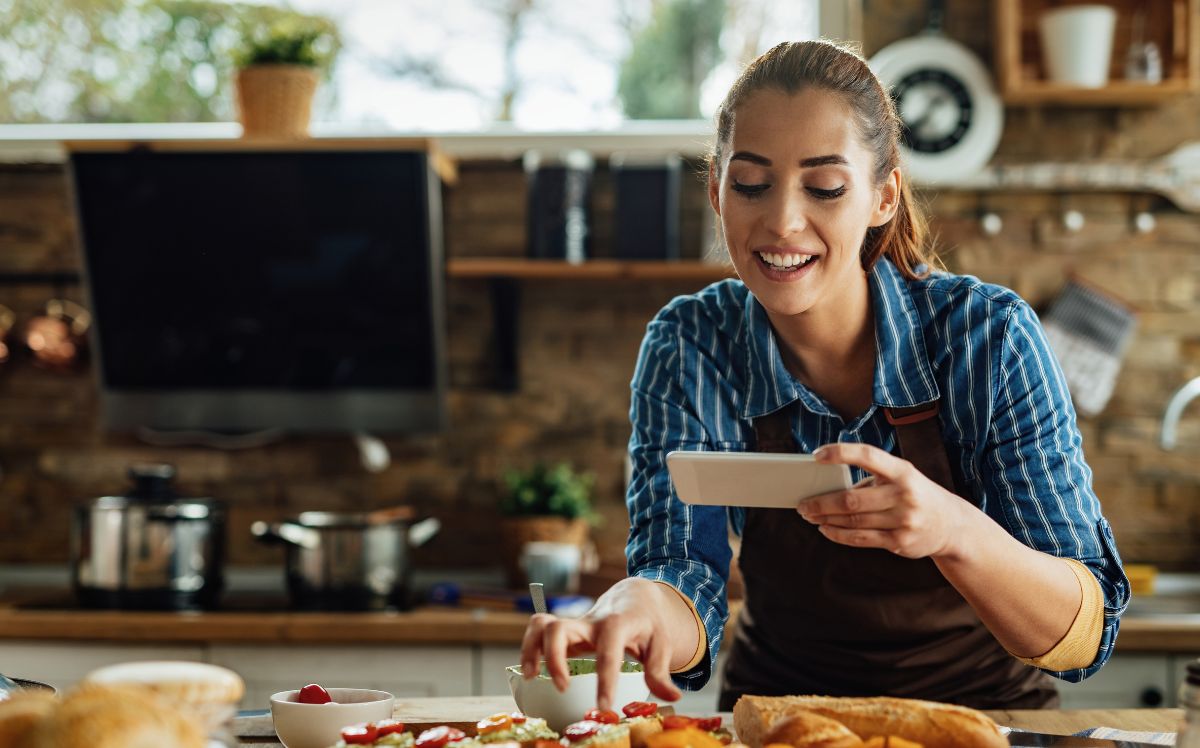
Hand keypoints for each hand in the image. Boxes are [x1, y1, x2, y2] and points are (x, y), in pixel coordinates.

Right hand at [519, 577, 683, 709]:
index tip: (603, 707)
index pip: (608, 651)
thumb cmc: (648, 624)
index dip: (605, 680)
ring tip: (532, 676)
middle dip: (554, 659)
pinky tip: (532, 670)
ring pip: (541, 625)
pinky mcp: (565, 630)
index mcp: (617, 624)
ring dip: (530, 649)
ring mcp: (574, 624)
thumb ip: (661, 671)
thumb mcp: (661, 644)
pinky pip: (538, 630)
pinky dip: (529, 648)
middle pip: (560, 629)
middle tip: (563, 686)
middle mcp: (590, 622)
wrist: (635, 598)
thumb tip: (671, 696)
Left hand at [797, 443, 971, 558]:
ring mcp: (903, 520)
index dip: (841, 453)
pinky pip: (860, 539)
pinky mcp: (900, 542)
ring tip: (809, 515)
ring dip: (825, 519)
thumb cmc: (914, 494)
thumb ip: (870, 481)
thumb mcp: (901, 478)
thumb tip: (827, 489)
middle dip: (821, 502)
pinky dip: (838, 534)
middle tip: (802, 503)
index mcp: (903, 471)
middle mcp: (904, 494)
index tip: (816, 455)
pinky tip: (825, 529)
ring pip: (853, 521)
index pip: (868, 455)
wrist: (951, 525)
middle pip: (851, 499)